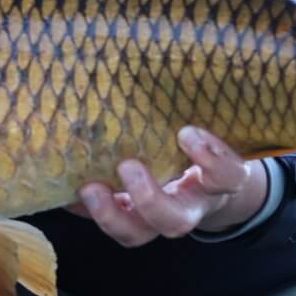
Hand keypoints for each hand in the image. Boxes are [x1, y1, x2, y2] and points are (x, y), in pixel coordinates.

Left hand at [70, 126, 268, 247]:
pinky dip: (83, 209)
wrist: (200, 185)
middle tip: (128, 166)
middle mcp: (187, 207)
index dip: (211, 159)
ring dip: (110, 215)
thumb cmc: (199, 147)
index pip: (227, 176)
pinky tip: (68, 190)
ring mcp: (154, 220)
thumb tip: (169, 62)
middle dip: (148, 199)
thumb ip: (192, 111)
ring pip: (136, 234)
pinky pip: (103, 222)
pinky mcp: (126, 219)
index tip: (187, 132)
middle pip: (175, 222)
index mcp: (216, 183)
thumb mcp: (207, 129)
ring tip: (89, 188)